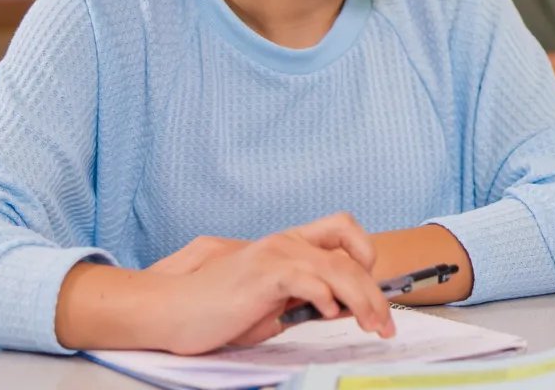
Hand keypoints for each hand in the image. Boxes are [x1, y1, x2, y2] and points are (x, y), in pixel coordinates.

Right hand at [150, 214, 394, 353]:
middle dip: (375, 292)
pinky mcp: (263, 274)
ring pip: (338, 268)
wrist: (169, 311)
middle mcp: (285, 243)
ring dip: (363, 299)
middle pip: (350, 256)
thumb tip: (343, 308)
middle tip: (385, 323)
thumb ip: (304, 302)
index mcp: (287, 246)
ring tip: (372, 324)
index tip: (375, 289)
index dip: (365, 252)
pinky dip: (327, 298)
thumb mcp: (270, 307)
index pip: (341, 229)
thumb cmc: (214, 311)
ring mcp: (274, 255)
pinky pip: (308, 280)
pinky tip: (329, 314)